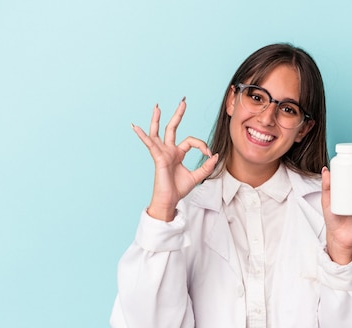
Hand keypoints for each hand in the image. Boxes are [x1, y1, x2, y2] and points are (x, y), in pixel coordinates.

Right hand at [131, 99, 218, 220]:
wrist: (170, 200)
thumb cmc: (179, 189)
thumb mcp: (197, 176)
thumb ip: (206, 166)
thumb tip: (216, 156)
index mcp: (178, 153)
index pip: (191, 141)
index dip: (202, 145)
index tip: (210, 154)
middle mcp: (169, 151)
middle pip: (172, 128)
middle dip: (178, 115)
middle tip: (183, 102)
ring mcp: (162, 153)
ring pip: (158, 132)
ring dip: (157, 119)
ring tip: (157, 107)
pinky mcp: (158, 158)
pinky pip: (150, 144)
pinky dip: (143, 136)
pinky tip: (135, 127)